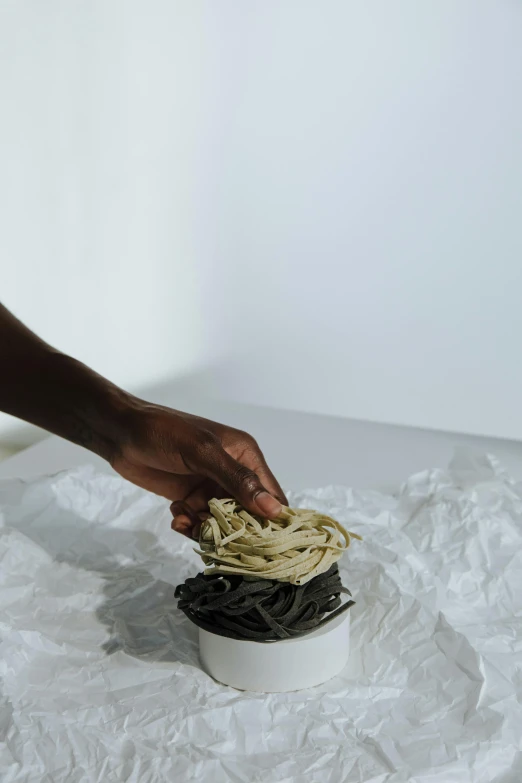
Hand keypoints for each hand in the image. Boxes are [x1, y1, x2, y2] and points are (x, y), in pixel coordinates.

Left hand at [111, 400, 286, 538]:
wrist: (121, 432)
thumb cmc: (163, 432)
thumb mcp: (202, 453)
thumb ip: (237, 480)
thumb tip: (273, 510)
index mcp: (246, 456)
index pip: (272, 496)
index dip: (271, 522)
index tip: (263, 546)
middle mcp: (233, 473)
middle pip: (247, 515)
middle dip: (232, 529)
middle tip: (212, 533)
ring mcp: (210, 486)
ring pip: (222, 523)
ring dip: (205, 528)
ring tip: (184, 517)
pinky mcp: (190, 497)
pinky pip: (200, 522)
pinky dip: (189, 524)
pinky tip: (175, 514)